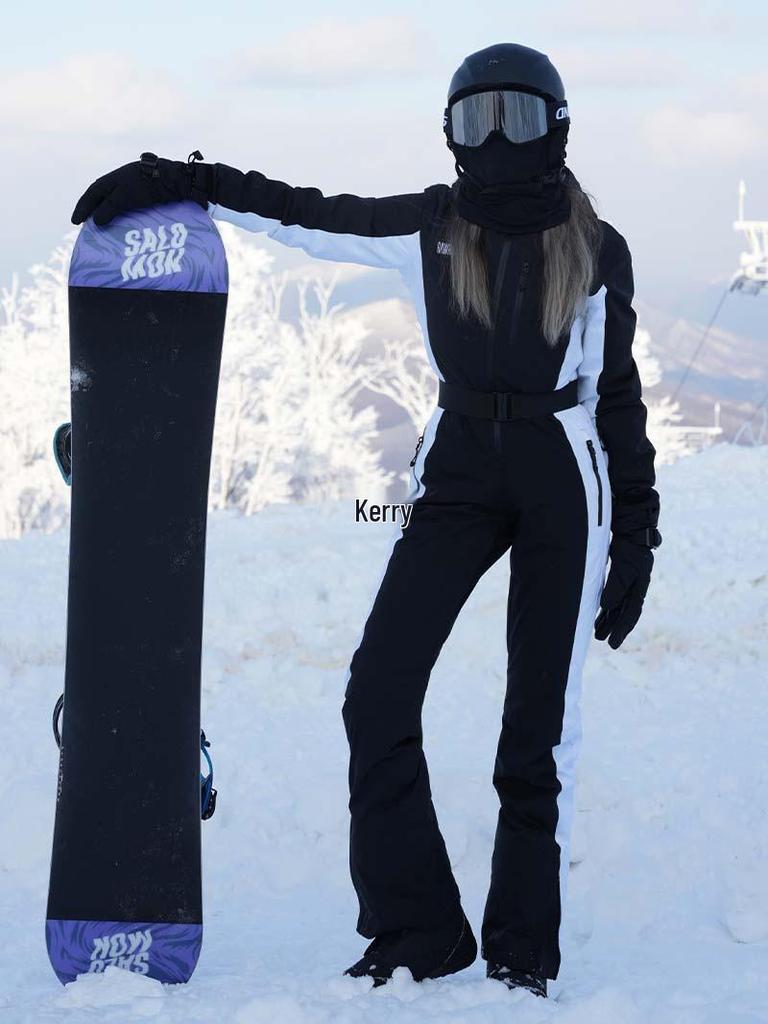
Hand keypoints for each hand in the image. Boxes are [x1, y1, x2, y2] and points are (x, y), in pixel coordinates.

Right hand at [71, 152, 211, 225]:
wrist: (181, 182)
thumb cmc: (151, 186)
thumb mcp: (125, 197)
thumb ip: (109, 208)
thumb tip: (96, 221)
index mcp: (117, 177)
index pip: (94, 192)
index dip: (83, 207)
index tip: (74, 222)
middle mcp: (126, 182)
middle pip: (105, 198)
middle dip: (94, 212)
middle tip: (87, 229)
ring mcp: (139, 190)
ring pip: (118, 204)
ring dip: (110, 217)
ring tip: (104, 231)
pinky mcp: (152, 199)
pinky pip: (132, 210)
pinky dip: (125, 219)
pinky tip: (125, 229)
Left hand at [594, 535, 653, 649]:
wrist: (632, 532)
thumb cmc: (629, 549)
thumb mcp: (623, 568)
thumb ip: (615, 587)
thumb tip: (606, 607)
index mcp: (639, 588)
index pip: (631, 613)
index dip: (622, 629)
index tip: (613, 643)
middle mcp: (635, 588)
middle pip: (625, 613)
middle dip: (615, 628)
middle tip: (606, 642)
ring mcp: (628, 584)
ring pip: (618, 607)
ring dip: (609, 620)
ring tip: (598, 633)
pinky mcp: (620, 578)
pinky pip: (614, 597)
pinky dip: (607, 608)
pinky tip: (599, 615)